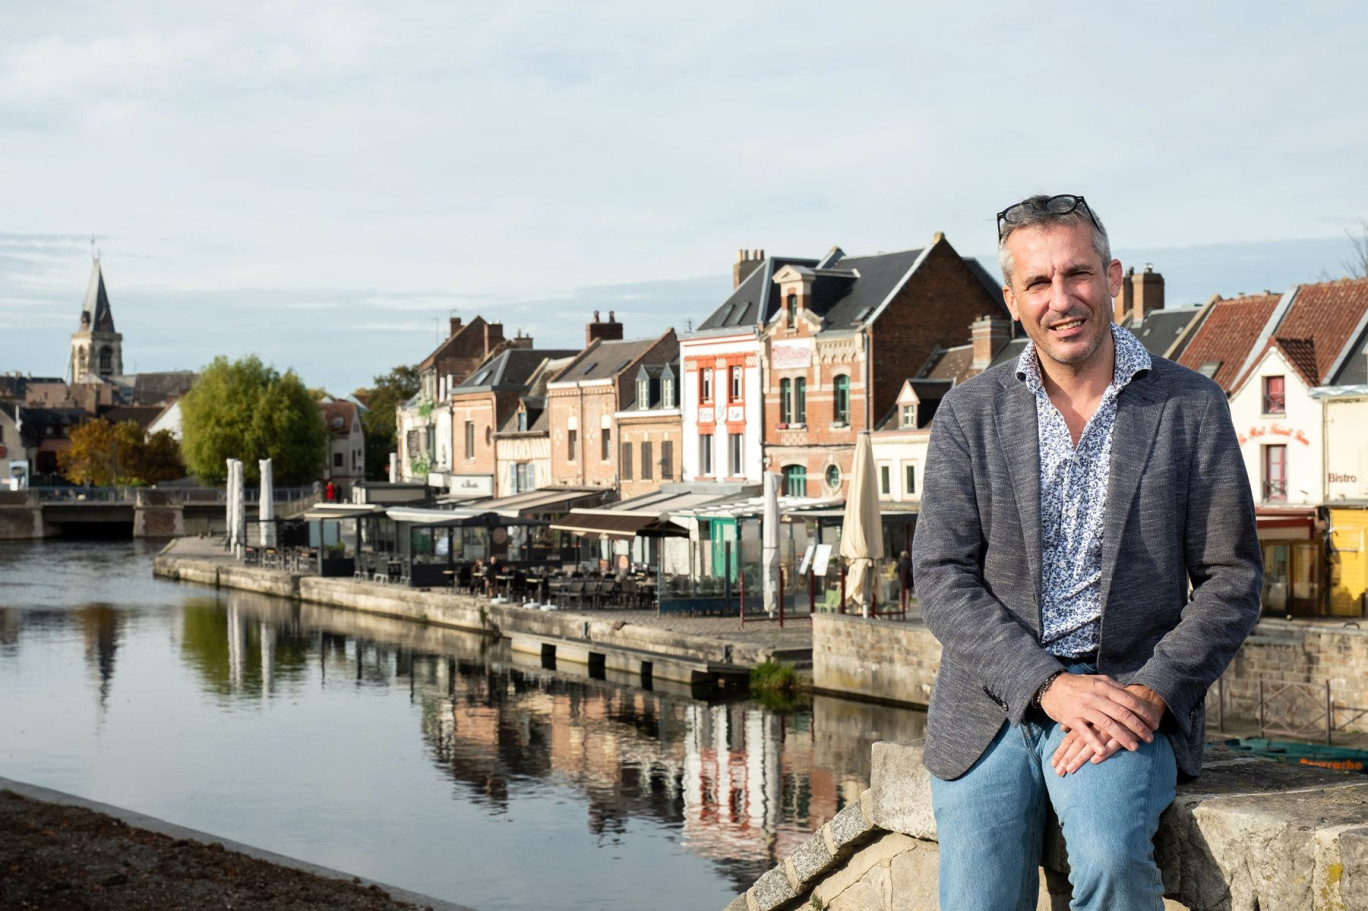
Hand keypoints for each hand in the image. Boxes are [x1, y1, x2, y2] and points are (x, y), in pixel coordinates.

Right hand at [1048, 684, 1167, 774]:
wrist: (1050, 686)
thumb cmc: (1077, 685)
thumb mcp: (1097, 681)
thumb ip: (1114, 687)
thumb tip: (1132, 694)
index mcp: (1104, 687)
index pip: (1129, 700)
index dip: (1143, 713)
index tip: (1154, 723)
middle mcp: (1095, 697)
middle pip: (1122, 713)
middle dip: (1138, 727)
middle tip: (1150, 738)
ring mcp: (1083, 708)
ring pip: (1107, 724)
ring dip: (1122, 736)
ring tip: (1135, 747)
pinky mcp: (1071, 719)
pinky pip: (1085, 732)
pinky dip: (1094, 742)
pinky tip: (1103, 752)